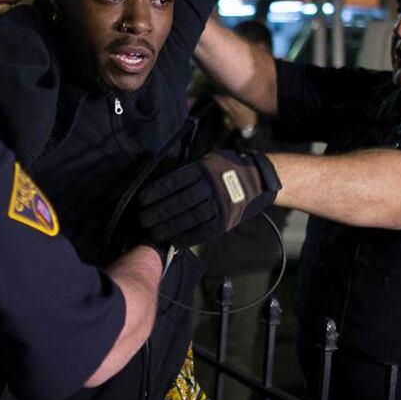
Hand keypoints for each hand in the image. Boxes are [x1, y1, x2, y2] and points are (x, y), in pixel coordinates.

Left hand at [138, 150, 280, 246]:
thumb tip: (160, 175)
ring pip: (189, 218)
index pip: (174, 181)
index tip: (143, 199)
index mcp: (203, 170)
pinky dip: (187, 237)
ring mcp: (219, 206)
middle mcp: (211, 188)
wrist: (256, 180)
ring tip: (154, 232)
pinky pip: (203, 231)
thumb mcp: (207, 160)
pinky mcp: (225, 221)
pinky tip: (174, 239)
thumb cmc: (225, 168)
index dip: (157, 191)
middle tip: (144, 219)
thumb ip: (186, 168)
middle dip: (158, 212)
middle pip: (179, 202)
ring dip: (169, 227)